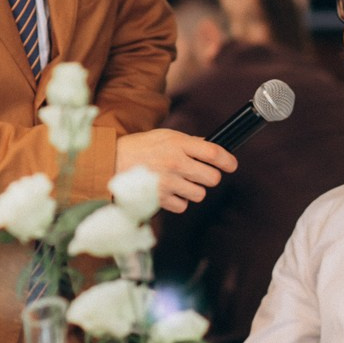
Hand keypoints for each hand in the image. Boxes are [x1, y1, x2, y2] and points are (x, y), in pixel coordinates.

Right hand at [114, 128, 234, 213]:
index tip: (231, 165)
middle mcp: (176, 164)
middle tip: (199, 173)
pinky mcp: (160, 199)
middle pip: (212, 178)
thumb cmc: (139, 148)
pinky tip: (169, 191)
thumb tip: (210, 146)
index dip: (228, 161)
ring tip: (179, 182)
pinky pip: (183, 206)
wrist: (112, 163)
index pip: (214, 154)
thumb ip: (189, 142)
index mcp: (178, 144)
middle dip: (209, 177)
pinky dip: (179, 201)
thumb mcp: (165, 136)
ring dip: (193, 190)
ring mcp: (168, 183)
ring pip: (200, 194)